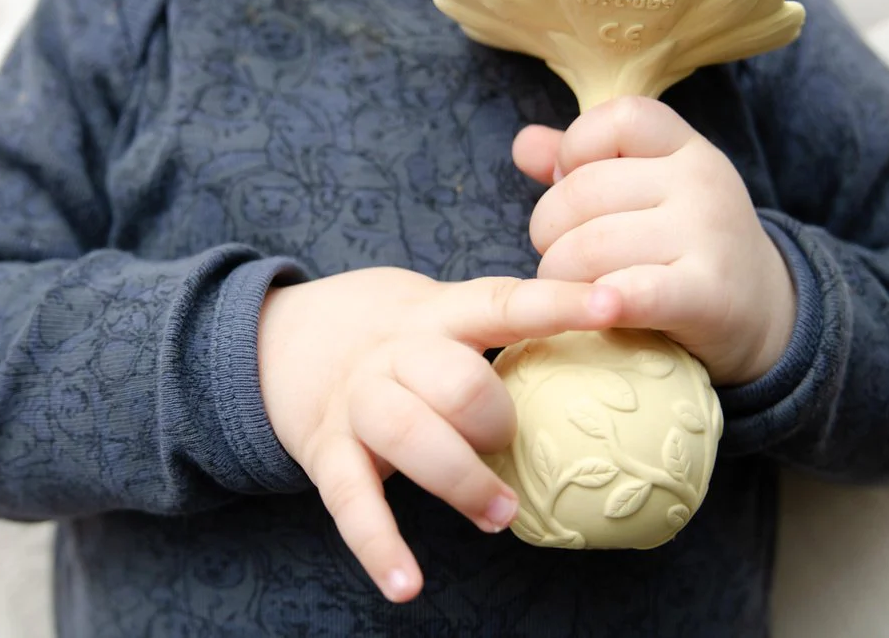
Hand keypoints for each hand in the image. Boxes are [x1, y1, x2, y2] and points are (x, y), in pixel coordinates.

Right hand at [257, 267, 620, 602]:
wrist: (277, 337)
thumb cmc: (389, 332)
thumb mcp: (435, 310)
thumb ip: (494, 332)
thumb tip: (598, 358)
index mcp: (436, 312)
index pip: (503, 302)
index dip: (558, 303)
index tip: (611, 304)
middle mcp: (394, 352)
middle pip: (453, 379)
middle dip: (494, 418)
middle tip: (513, 440)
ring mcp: (355, 402)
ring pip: (408, 435)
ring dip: (461, 480)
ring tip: (500, 514)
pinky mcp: (324, 451)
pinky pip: (351, 503)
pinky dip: (380, 547)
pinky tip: (408, 586)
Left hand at [512, 96, 794, 385]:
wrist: (765, 314)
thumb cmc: (686, 248)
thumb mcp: (648, 193)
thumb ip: (586, 166)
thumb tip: (523, 143)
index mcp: (684, 148)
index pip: (615, 119)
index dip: (574, 150)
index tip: (571, 189)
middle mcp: (701, 182)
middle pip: (583, 192)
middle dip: (549, 232)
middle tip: (560, 259)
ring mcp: (708, 236)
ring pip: (590, 246)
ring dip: (561, 278)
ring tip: (573, 291)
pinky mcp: (708, 295)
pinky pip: (636, 291)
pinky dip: (604, 301)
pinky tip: (596, 310)